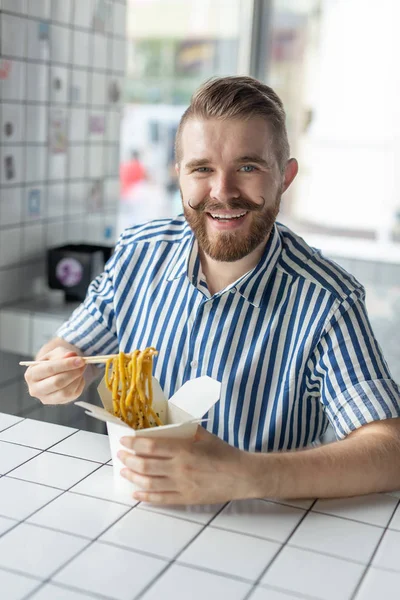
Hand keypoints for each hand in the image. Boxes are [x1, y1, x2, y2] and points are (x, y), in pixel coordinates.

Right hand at [24, 347, 85, 404]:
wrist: (55, 371)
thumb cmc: (54, 360)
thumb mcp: (57, 353)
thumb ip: (64, 354)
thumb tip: (72, 356)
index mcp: (31, 374)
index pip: (49, 369)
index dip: (66, 364)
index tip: (80, 360)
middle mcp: (35, 389)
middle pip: (57, 383)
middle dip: (73, 372)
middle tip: (83, 364)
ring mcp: (46, 398)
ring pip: (65, 392)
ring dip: (77, 379)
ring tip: (80, 369)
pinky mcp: (58, 403)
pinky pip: (72, 395)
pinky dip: (79, 384)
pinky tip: (78, 377)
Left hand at [117, 426, 254, 504]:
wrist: (242, 476)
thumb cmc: (224, 453)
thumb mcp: (204, 436)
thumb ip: (184, 431)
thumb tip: (166, 427)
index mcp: (184, 449)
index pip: (150, 445)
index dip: (133, 443)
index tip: (124, 440)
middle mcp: (179, 468)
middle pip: (145, 464)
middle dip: (128, 459)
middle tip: (120, 455)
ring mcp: (181, 485)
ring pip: (148, 482)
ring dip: (132, 477)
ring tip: (123, 472)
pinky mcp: (186, 498)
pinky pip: (160, 499)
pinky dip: (145, 496)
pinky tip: (135, 493)